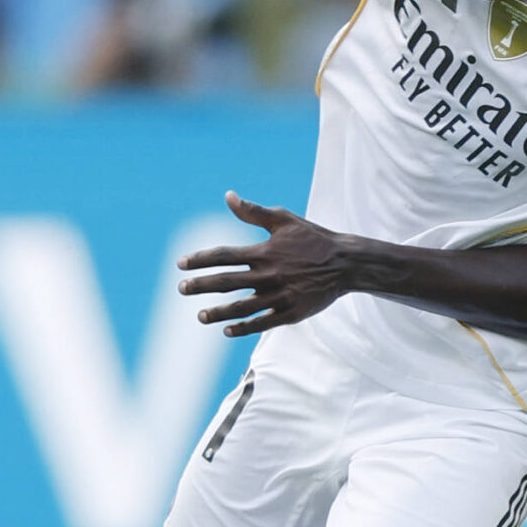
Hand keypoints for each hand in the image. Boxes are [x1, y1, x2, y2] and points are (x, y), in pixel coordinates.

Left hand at [178, 192, 356, 336]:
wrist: (346, 263)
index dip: (200, 260)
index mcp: (265, 251)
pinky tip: (227, 330)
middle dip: (201, 286)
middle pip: (227, 282)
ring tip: (199, 316)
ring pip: (242, 307)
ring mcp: (280, 295)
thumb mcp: (284, 220)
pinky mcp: (291, 312)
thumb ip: (254, 212)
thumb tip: (228, 196)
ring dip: (218, 312)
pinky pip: (263, 322)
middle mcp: (270, 274)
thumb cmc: (313, 238)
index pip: (224, 255)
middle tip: (181, 289)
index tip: (181, 264)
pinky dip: (244, 327)